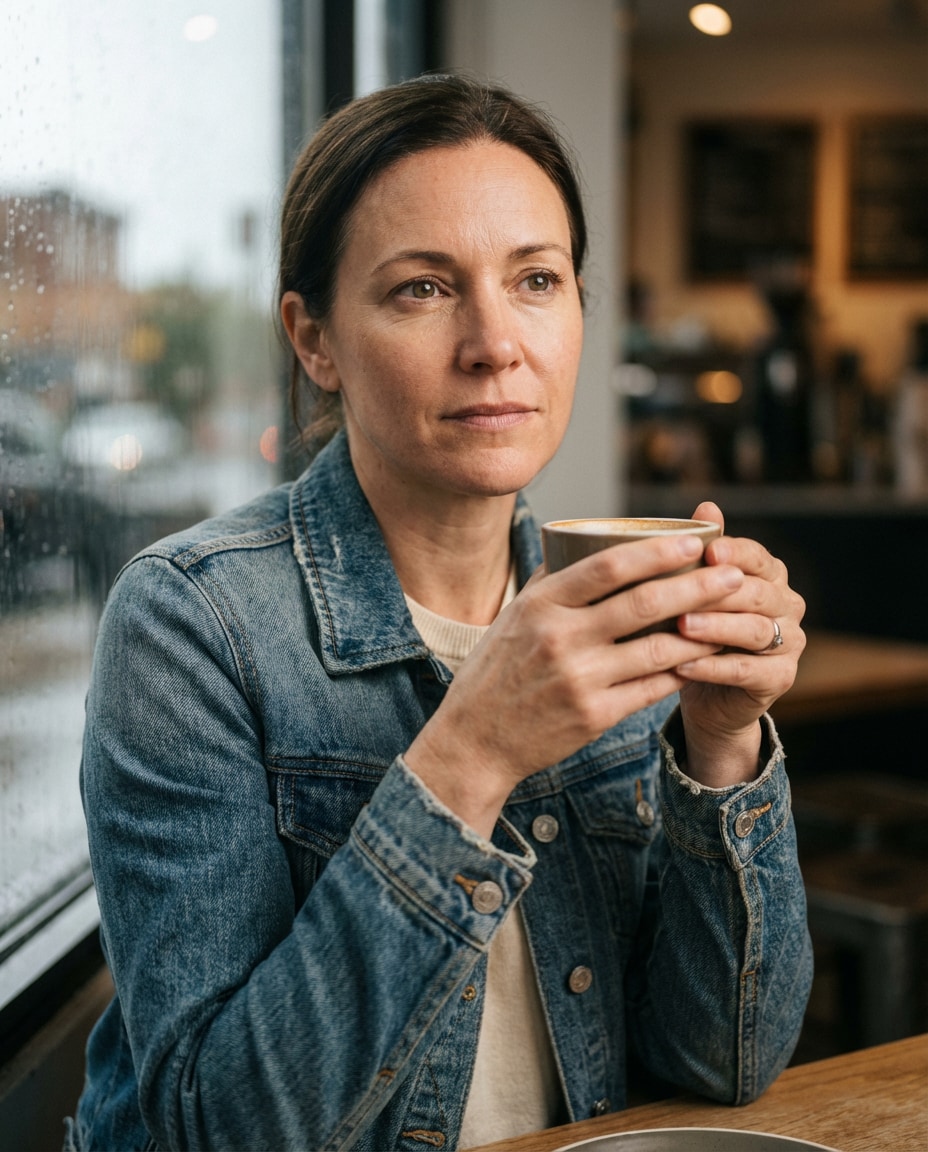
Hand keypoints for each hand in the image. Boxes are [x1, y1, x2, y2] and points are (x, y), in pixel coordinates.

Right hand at [405, 530, 746, 835]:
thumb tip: (586, 543)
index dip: (657, 551)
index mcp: (541, 605)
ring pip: (660, 648)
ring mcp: (580, 679)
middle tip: (733, 573)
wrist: (475, 740)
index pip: (608, 566)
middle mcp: (561, 638)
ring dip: (703, 631)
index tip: (694, 541)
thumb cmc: (496, 671)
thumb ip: (552, 582)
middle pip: (644, 604)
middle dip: (698, 586)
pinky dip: (683, 670)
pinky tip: (705, 658)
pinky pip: (653, 687)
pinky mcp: (595, 715)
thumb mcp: (513, 617)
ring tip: (732, 617)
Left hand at [674, 502, 806, 786]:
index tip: (707, 553)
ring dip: (717, 628)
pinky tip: (682, 667)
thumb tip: (707, 505)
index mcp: (770, 575)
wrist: (708, 694)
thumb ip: (704, 552)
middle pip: (756, 593)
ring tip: (682, 627)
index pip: (756, 556)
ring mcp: (790, 643)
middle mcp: (787, 605)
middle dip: (718, 592)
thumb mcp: (694, 592)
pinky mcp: (781, 678)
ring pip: (754, 631)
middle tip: (683, 594)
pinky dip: (713, 668)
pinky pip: (747, 670)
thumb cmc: (697, 632)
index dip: (734, 553)